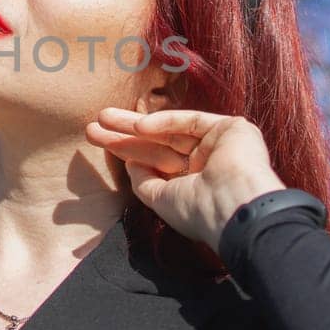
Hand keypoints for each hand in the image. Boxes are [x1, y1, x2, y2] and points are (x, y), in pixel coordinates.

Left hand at [86, 107, 288, 251]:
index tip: (98, 141)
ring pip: (172, 130)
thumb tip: (130, 163)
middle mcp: (207, 164)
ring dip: (136, 124)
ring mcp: (220, 146)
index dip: (126, 151)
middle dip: (125, 135)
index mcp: (193, 186)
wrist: (236, 209)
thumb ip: (144, 181)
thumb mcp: (160, 199)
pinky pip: (192, 121)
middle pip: (159, 144)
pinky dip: (165, 121)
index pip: (154, 163)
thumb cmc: (198, 213)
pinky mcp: (232, 129)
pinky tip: (139, 126)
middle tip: (93, 127)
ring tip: (103, 117)